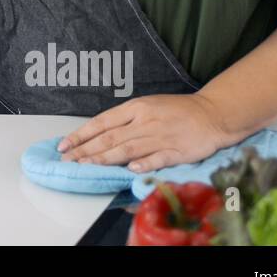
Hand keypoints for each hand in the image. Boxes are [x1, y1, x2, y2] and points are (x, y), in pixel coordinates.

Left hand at [57, 93, 235, 171]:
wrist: (212, 113)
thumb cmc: (176, 110)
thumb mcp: (147, 106)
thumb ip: (125, 120)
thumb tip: (99, 134)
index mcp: (136, 108)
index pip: (102, 122)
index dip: (81, 134)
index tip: (64, 145)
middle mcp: (144, 122)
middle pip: (110, 137)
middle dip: (86, 150)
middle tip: (67, 160)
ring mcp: (160, 136)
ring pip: (127, 149)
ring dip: (104, 159)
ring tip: (86, 166)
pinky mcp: (177, 151)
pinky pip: (158, 158)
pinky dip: (143, 163)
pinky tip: (129, 169)